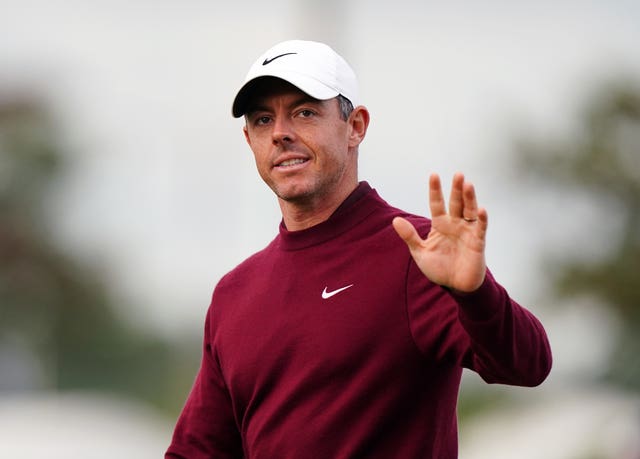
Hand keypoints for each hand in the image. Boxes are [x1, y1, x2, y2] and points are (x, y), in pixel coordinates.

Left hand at [392, 173, 487, 292]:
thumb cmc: (439, 268)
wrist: (455, 286)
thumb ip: (410, 236)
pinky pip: (480, 228)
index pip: (437, 204)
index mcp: (440, 225)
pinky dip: (482, 219)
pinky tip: (481, 209)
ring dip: (470, 198)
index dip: (435, 190)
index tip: (433, 175)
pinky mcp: (478, 242)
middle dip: (456, 189)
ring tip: (468, 184)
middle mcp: (455, 225)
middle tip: (458, 174)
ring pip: (469, 211)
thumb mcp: (420, 252)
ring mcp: (467, 232)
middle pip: (456, 203)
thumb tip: (395, 220)